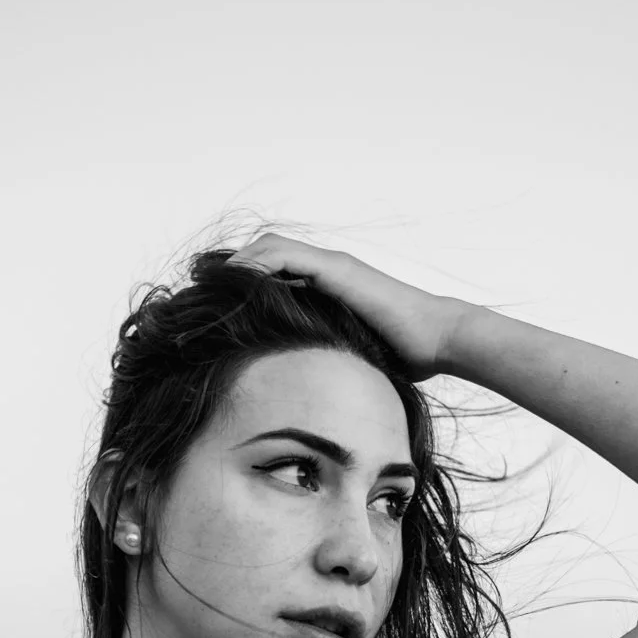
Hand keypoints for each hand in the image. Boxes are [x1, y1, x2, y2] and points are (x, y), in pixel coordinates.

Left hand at [225, 234, 475, 383]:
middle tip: (199, 293)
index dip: (242, 285)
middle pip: (263, 254)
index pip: (273, 274)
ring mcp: (331, 265)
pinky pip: (281, 256)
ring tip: (206, 285)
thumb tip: (300, 389)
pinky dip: (253, 265)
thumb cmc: (403, 356)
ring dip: (235, 264)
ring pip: (267, 248)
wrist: (438, 340)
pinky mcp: (335, 269)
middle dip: (229, 270)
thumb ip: (324, 358)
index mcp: (327, 288)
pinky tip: (233, 282)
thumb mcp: (349, 357)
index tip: (214, 307)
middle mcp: (326, 270)